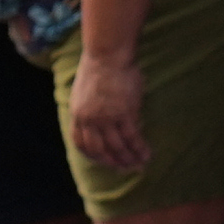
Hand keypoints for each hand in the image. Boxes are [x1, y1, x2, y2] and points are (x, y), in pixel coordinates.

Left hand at [68, 46, 150, 178]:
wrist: (107, 55)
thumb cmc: (99, 68)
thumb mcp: (85, 92)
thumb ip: (90, 109)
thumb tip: (101, 122)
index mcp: (77, 114)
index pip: (80, 143)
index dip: (92, 155)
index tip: (103, 160)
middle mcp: (89, 119)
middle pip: (98, 149)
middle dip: (111, 161)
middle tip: (123, 168)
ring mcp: (106, 117)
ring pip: (116, 146)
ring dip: (128, 158)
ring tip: (138, 164)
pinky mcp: (123, 113)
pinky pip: (132, 137)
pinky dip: (139, 148)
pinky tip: (146, 153)